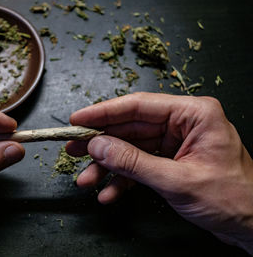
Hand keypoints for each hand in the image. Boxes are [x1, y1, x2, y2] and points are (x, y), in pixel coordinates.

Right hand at [67, 92, 252, 253]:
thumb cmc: (232, 199)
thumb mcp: (177, 180)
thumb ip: (134, 162)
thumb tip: (97, 145)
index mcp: (192, 114)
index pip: (138, 106)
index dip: (103, 112)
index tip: (77, 120)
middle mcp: (182, 124)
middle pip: (130, 127)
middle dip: (100, 143)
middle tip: (72, 149)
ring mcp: (175, 143)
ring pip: (131, 148)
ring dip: (108, 166)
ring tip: (86, 179)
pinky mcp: (170, 161)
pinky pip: (139, 165)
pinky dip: (123, 180)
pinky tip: (109, 193)